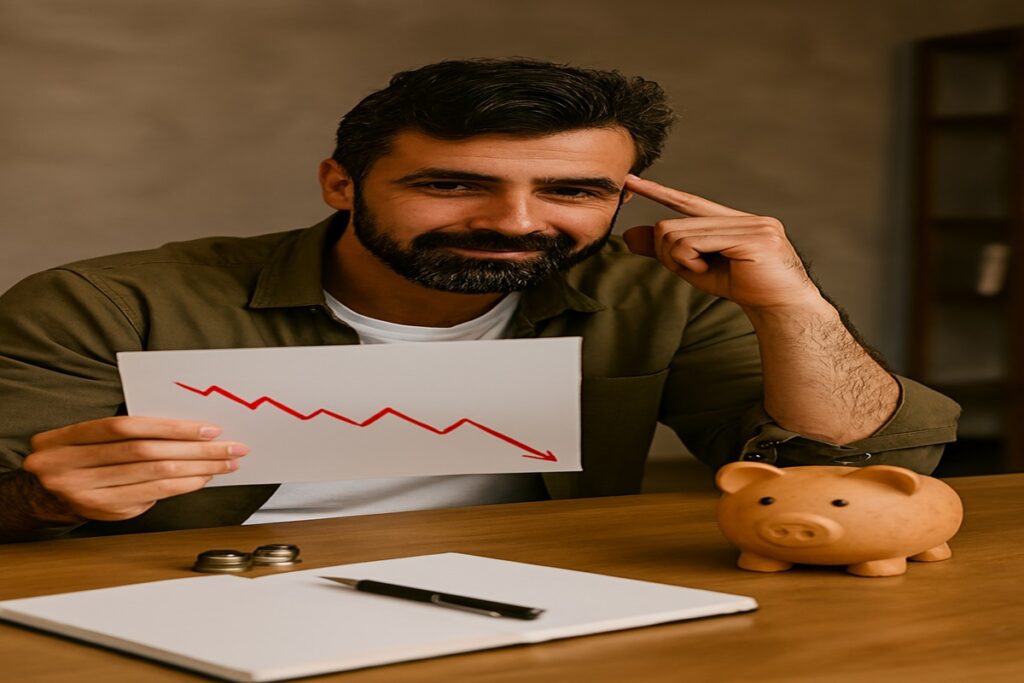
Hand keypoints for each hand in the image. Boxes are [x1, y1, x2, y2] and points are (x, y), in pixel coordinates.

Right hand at [22, 416, 247, 521]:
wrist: (45, 494)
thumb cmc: (80, 457)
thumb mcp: (90, 437)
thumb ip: (129, 432)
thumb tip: (190, 430)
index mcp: (65, 438)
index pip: (127, 427)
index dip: (171, 428)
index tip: (208, 429)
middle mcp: (68, 466)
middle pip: (146, 452)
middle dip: (195, 449)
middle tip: (229, 447)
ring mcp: (84, 492)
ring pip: (154, 475)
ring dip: (197, 468)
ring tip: (224, 462)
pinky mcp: (104, 512)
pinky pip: (154, 495)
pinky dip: (183, 485)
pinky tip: (203, 478)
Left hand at [621, 174, 820, 309]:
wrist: (782, 310)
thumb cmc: (743, 288)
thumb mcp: (696, 268)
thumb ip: (666, 250)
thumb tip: (630, 235)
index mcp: (734, 220)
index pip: (689, 201)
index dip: (660, 192)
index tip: (632, 181)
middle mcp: (745, 217)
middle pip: (675, 223)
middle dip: (669, 252)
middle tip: (688, 269)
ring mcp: (752, 225)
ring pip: (681, 234)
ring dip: (680, 260)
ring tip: (702, 270)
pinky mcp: (753, 238)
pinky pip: (696, 243)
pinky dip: (689, 262)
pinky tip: (706, 270)